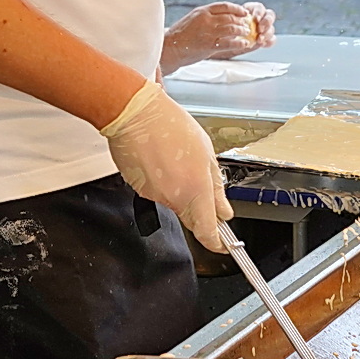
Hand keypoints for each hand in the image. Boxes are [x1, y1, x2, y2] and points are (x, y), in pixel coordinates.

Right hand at [101, 81, 231, 250]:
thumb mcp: (206, 152)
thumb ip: (216, 186)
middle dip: (197, 204)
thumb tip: (223, 209)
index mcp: (196, 191)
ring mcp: (154, 195)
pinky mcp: (139, 189)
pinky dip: (161, 180)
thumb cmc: (170, 125)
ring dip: (177, 186)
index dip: (217, 242)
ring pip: (173, 201)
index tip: (223, 244)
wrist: (135, 114)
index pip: (208, 232)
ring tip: (174, 157)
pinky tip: (160, 158)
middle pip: (190, 216)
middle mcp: (174, 199)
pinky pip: (157, 191)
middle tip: (195, 176)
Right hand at [162, 2, 276, 73]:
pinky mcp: (209, 45)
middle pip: (230, 17)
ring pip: (232, 29)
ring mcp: (208, 32)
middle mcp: (206, 20)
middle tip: (247, 25)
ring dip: (242, 31)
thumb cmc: (180, 35)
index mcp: (202, 11)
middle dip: (241, 21)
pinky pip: (229, 43)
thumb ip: (207, 17)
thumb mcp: (192, 19)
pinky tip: (244, 44)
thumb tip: (223, 18)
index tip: (244, 12)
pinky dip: (239, 43)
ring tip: (247, 33)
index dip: (237, 8)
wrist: (171, 48)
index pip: (224, 6)